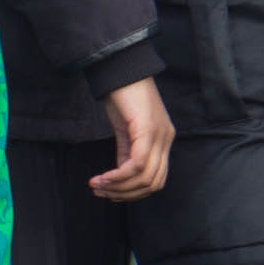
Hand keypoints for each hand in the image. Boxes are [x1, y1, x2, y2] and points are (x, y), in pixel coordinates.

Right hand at [92, 75, 173, 202]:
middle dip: (125, 194)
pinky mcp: (148, 130)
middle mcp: (166, 140)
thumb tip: (120, 174)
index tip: (111, 193)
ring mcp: (160, 135)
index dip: (134, 193)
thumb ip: (127, 152)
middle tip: (101, 192)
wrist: (120, 70)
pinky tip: (101, 177)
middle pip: (153, 183)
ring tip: (97, 186)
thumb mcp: (126, 130)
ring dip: (118, 187)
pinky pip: (136, 165)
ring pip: (145, 178)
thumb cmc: (122, 97)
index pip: (157, 179)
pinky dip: (117, 176)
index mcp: (163, 140)